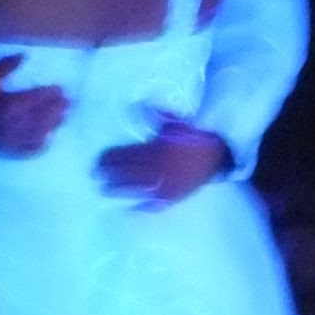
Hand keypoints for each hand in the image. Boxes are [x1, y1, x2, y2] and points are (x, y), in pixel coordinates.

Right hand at [0, 55, 67, 155]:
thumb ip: (5, 66)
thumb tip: (24, 56)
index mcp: (10, 104)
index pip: (37, 98)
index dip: (51, 94)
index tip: (60, 89)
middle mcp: (16, 123)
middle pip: (43, 116)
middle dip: (57, 108)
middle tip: (68, 102)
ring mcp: (14, 139)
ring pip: (41, 132)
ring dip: (55, 124)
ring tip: (64, 116)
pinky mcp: (10, 150)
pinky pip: (31, 149)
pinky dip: (43, 144)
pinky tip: (50, 137)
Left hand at [96, 113, 230, 208]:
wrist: (218, 153)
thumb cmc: (194, 136)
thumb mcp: (176, 121)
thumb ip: (157, 114)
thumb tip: (136, 106)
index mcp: (162, 150)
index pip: (132, 155)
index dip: (114, 158)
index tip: (99, 159)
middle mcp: (164, 169)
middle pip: (132, 173)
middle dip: (113, 174)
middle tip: (95, 176)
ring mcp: (171, 184)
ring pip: (142, 188)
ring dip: (122, 190)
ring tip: (105, 191)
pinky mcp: (178, 195)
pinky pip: (159, 203)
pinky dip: (145, 207)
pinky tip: (131, 209)